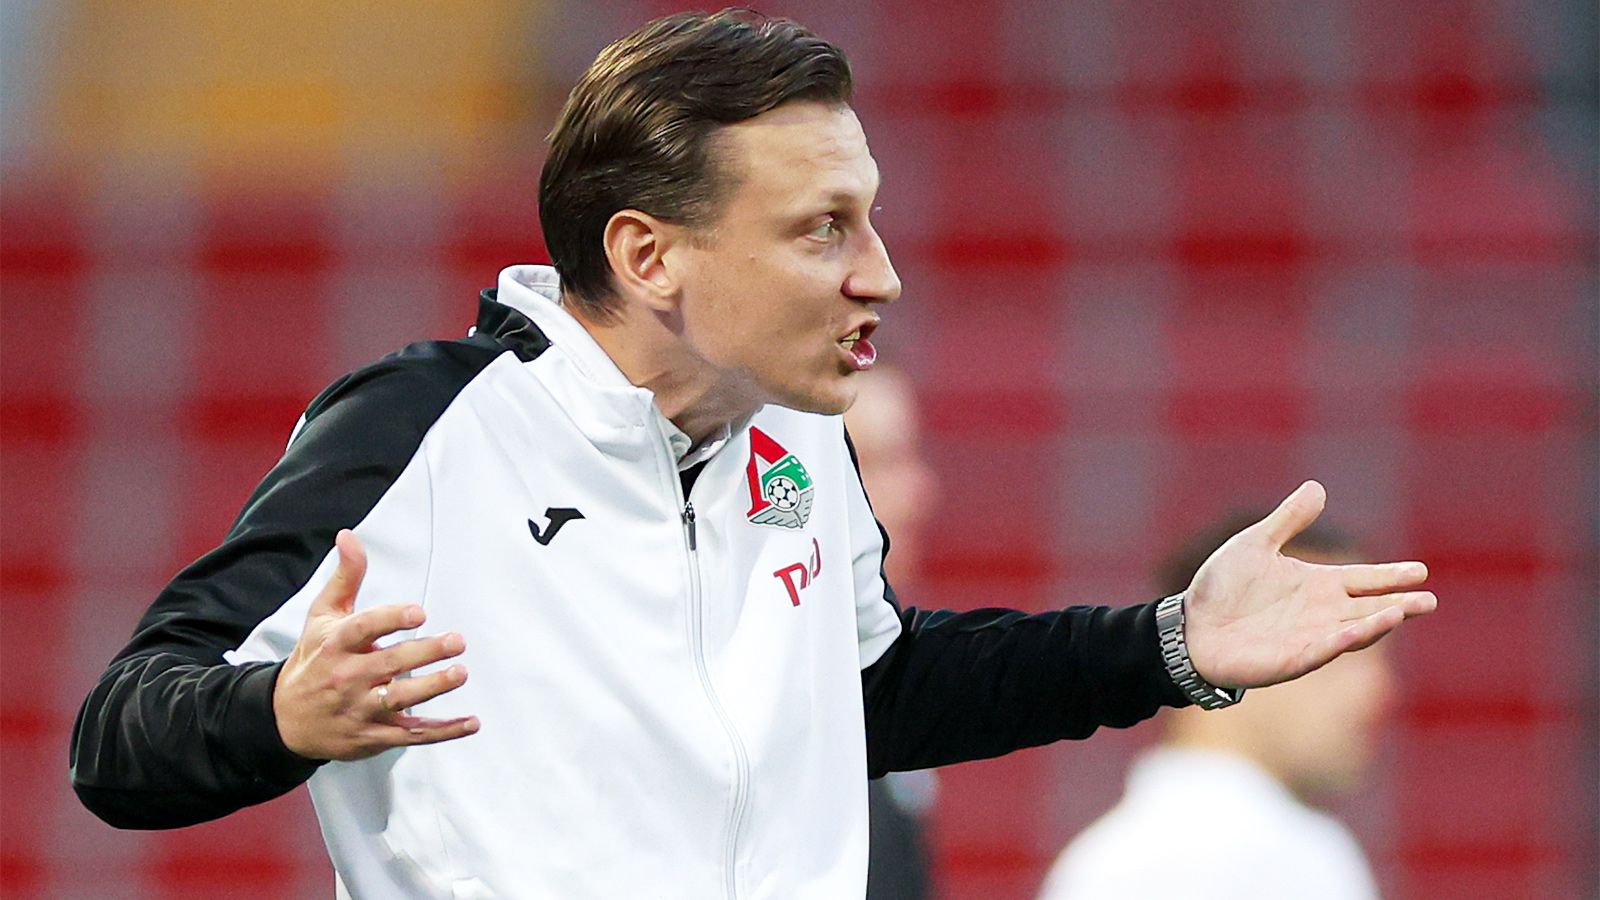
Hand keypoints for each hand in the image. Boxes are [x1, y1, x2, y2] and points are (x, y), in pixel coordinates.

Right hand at [273, 529, 479, 760]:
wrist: (285, 719)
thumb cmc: (313, 659)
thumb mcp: (322, 616)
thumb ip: (345, 578)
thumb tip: (349, 536)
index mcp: (335, 644)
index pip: (363, 629)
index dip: (391, 619)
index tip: (419, 612)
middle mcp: (346, 677)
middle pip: (388, 664)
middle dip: (425, 653)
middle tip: (457, 641)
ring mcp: (360, 709)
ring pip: (400, 700)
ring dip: (433, 688)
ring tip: (460, 673)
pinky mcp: (373, 736)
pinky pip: (412, 735)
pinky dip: (443, 731)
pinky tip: (471, 722)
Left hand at [1183, 481, 1435, 689]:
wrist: (1188, 626)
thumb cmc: (1222, 588)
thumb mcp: (1256, 544)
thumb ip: (1287, 520)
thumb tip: (1317, 487)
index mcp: (1316, 584)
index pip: (1362, 579)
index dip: (1390, 576)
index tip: (1421, 571)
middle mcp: (1319, 613)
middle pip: (1369, 607)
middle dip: (1399, 604)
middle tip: (1429, 600)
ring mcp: (1308, 638)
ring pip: (1353, 630)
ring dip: (1379, 622)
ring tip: (1404, 611)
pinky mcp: (1290, 660)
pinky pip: (1322, 649)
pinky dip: (1342, 639)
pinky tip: (1361, 629)